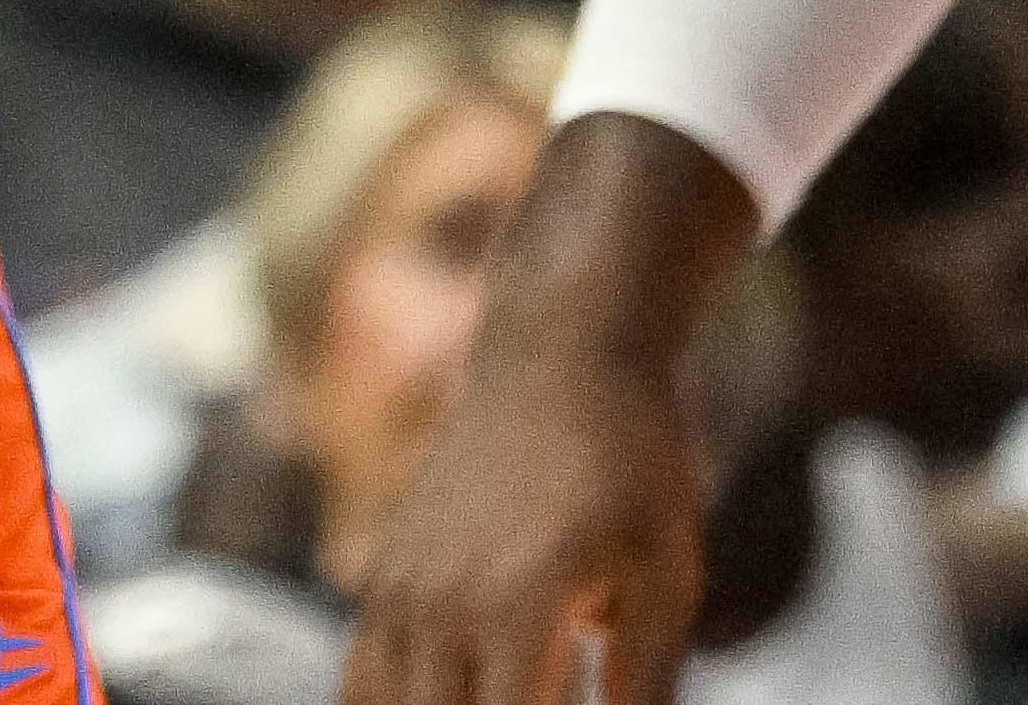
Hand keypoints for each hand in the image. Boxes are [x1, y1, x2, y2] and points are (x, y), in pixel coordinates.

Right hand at [346, 338, 705, 704]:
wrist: (556, 358)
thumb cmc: (632, 465)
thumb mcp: (668, 578)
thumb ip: (644, 683)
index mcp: (513, 608)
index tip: (578, 704)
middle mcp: (438, 605)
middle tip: (550, 691)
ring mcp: (398, 588)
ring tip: (507, 691)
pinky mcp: (385, 574)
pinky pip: (359, 675)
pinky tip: (453, 696)